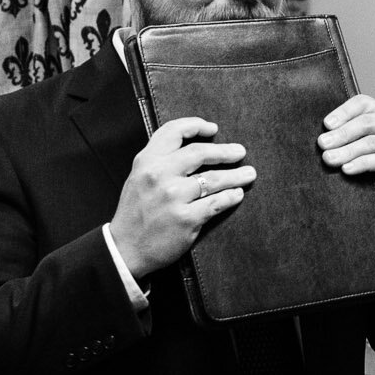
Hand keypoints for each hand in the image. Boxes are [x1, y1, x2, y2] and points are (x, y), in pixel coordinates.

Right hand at [108, 117, 254, 276]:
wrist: (126, 249)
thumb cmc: (135, 213)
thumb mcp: (138, 178)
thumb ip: (159, 161)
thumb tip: (192, 146)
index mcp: (146, 162)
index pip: (173, 131)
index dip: (195, 125)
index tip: (212, 128)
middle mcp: (159, 175)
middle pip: (200, 153)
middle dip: (225, 151)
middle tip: (240, 152)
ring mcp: (173, 197)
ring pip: (214, 179)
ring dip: (236, 175)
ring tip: (249, 174)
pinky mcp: (186, 218)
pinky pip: (217, 203)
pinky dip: (231, 197)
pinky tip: (237, 194)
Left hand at [319, 94, 374, 202]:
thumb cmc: (367, 168)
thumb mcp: (353, 147)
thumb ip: (341, 136)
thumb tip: (320, 136)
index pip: (363, 104)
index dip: (344, 112)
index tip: (326, 125)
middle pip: (368, 122)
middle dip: (343, 133)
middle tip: (323, 144)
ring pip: (374, 142)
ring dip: (348, 151)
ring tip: (330, 159)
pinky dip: (362, 164)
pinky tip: (347, 169)